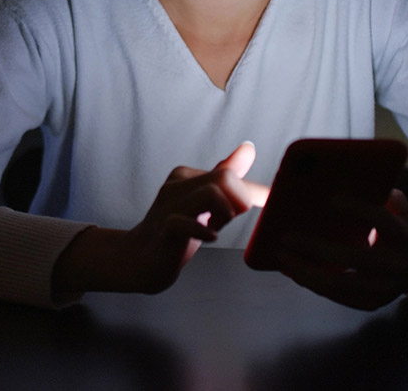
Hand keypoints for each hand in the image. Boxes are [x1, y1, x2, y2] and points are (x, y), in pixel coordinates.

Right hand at [53, 142, 268, 295]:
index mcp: (186, 176)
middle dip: (240, 200)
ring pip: (211, 193)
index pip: (229, 173)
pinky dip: (204, 231)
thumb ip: (224, 176)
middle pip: (224, 178)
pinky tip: (210, 237)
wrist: (138, 259)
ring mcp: (168, 206)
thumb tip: (248, 148)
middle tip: (230, 220)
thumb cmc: (176, 231)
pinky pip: (187, 223)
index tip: (269, 204)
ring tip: (217, 227)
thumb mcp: (203, 202)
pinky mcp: (164, 229)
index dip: (254, 192)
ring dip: (225, 213)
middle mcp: (176, 185)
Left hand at [274, 189, 407, 309]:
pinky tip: (292, 269)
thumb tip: (341, 178)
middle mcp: (396, 264)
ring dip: (305, 271)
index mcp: (404, 235)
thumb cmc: (402, 230)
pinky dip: (312, 283)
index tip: (330, 199)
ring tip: (281, 256)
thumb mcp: (399, 208)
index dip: (358, 209)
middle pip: (352, 257)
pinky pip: (337, 296)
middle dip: (315, 247)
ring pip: (339, 283)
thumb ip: (379, 193)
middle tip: (286, 236)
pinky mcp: (372, 302)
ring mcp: (384, 288)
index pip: (381, 220)